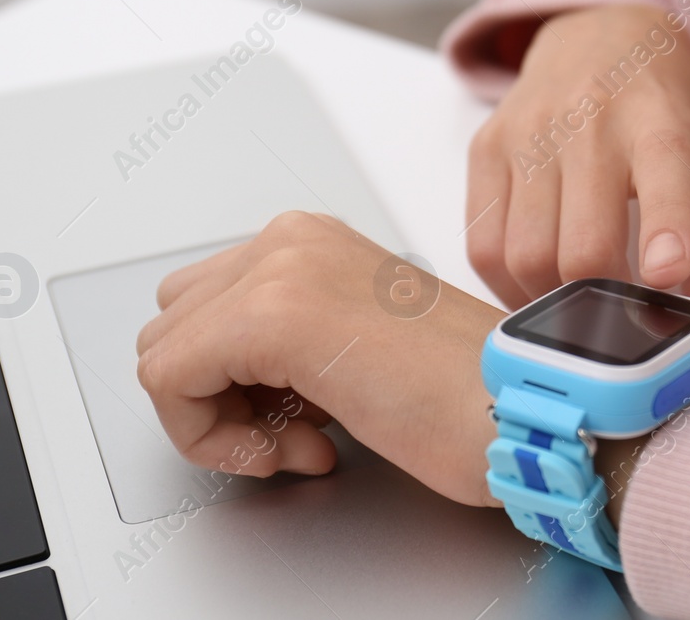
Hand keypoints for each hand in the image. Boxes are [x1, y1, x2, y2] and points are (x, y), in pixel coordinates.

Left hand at [135, 211, 502, 506]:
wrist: (525, 404)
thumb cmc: (469, 391)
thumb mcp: (359, 345)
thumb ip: (295, 343)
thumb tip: (228, 379)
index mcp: (312, 240)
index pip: (206, 309)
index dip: (235, 384)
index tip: (301, 420)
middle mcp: (289, 240)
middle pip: (176, 327)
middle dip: (220, 397)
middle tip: (296, 432)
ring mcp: (278, 269)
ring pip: (164, 355)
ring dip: (220, 419)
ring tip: (302, 440)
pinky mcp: (269, 317)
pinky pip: (169, 384)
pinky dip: (212, 438)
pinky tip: (296, 449)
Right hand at [465, 4, 689, 334]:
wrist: (601, 34)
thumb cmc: (662, 112)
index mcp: (663, 125)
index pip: (666, 176)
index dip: (667, 231)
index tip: (667, 273)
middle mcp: (593, 122)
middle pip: (583, 248)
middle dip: (603, 306)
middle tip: (620, 318)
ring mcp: (530, 133)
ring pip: (525, 257)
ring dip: (553, 303)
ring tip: (579, 299)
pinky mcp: (486, 146)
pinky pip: (482, 245)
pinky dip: (508, 284)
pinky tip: (538, 279)